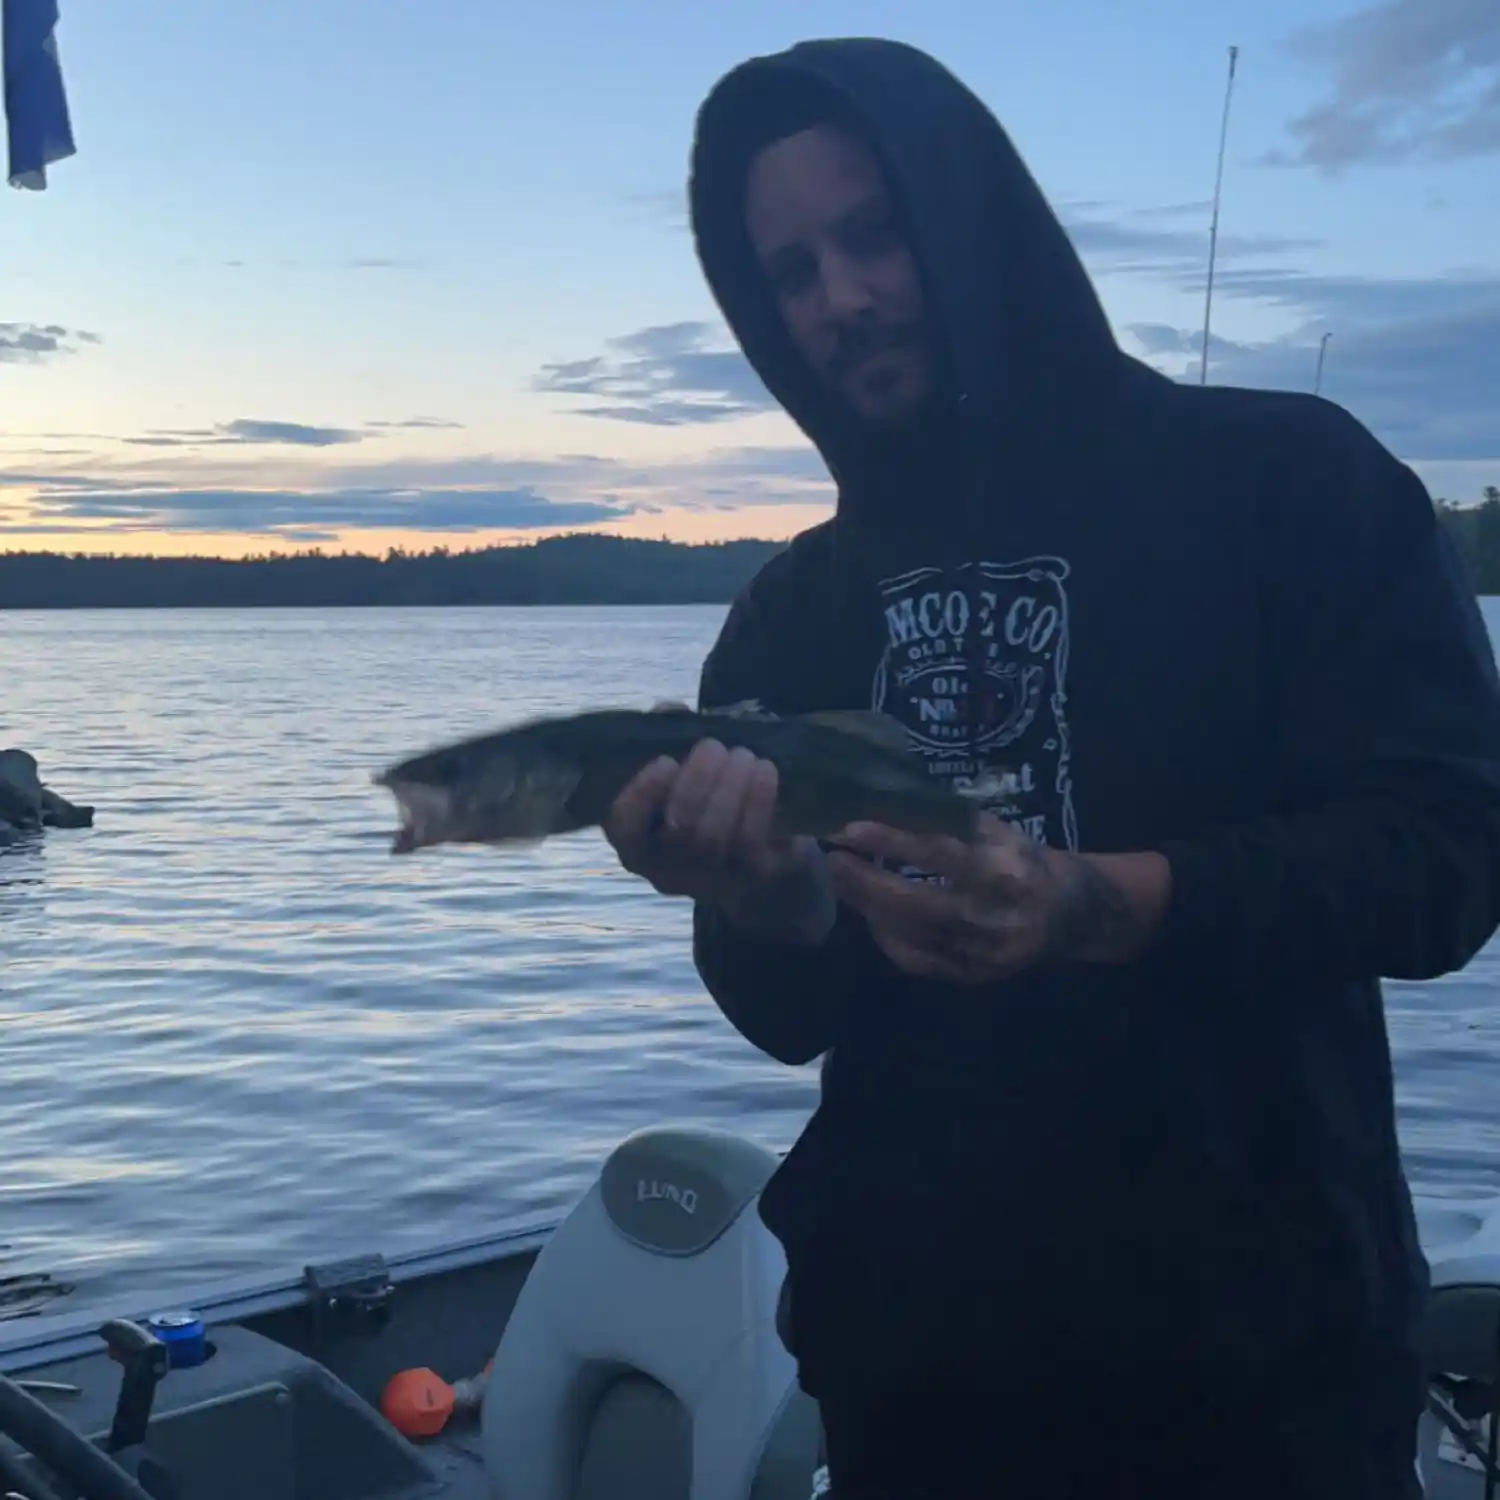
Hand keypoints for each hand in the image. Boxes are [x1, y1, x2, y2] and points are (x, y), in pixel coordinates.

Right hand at [603, 737, 835, 947]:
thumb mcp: (688, 772)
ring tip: (744, 755)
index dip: (641, 794)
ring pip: (712, 837)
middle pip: (678, 829)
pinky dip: (758, 800)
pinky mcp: (751, 879)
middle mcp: (667, 871)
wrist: (768, 859)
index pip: (624, 827)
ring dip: (730, 785)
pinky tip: (765, 771)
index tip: (666, 761)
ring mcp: (710, 881)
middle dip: (698, 779)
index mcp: (639, 842)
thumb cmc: (713, 805)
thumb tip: (666, 709)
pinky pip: (750, 841)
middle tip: (715, 747)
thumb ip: (670, 738)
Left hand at [826, 816, 1161, 982]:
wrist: (1070, 914)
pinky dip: (887, 936)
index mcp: (1004, 868)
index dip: (889, 841)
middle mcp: (994, 915)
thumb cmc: (1022, 860)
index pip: (937, 852)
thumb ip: (944, 823)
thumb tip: (879, 805)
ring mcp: (983, 953)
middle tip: (831, 860)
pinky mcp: (972, 976)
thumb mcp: (994, 831)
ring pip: (910, 934)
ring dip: (868, 907)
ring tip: (843, 882)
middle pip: (915, 902)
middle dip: (865, 882)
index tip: (848, 828)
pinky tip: (871, 915)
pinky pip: (916, 959)